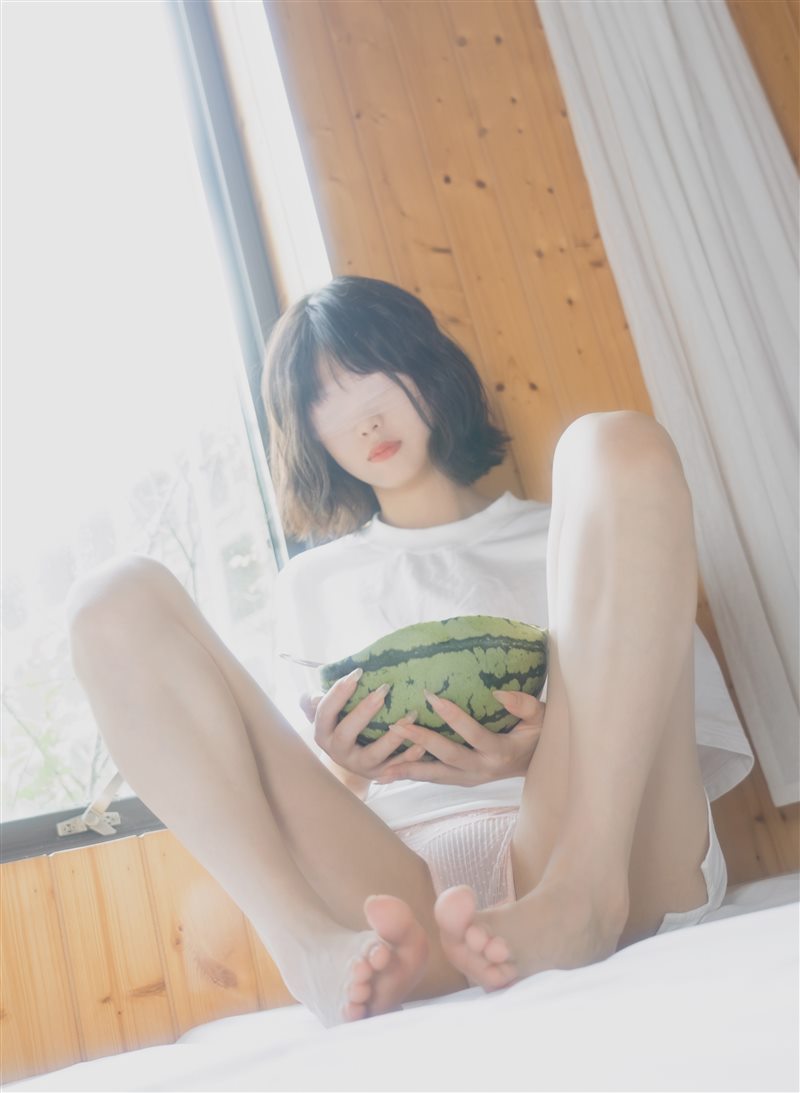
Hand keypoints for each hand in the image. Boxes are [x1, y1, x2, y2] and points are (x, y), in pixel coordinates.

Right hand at [300, 675, 427, 780]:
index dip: (339, 693)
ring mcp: (359, 765)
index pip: (325, 712)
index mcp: (323, 733)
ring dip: (393, 736)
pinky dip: (411, 755)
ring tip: (412, 714)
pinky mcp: (379, 774)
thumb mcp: (326, 714)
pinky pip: (396, 767)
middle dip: (364, 711)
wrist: (352, 761)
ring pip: (374, 754)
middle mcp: (338, 752)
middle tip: (384, 689)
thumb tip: (312, 696)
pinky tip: (424, 742)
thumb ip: (315, 702)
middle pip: (346, 734)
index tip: (358, 672)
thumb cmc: (340, 725)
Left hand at [372, 689, 544, 787]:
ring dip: (409, 770)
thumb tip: (499, 692)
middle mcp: (483, 770)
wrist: (539, 764)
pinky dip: (413, 775)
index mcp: (500, 752)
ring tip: (380, 768)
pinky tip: (390, 774)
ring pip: (436, 776)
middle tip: (397, 725)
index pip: (473, 734)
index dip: (453, 716)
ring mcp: (471, 779)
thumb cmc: (539, 734)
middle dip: (421, 742)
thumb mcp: (540, 717)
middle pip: (447, 758)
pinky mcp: (462, 782)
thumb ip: (523, 704)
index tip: (431, 696)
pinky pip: (435, 779)